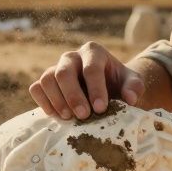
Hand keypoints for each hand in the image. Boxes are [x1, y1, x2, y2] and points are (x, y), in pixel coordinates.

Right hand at [28, 41, 144, 119]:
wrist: (108, 90)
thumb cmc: (120, 84)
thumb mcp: (133, 83)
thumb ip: (135, 87)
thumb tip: (129, 98)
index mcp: (93, 52)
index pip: (91, 68)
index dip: (95, 89)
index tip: (101, 108)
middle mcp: (72, 57)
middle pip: (64, 72)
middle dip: (73, 95)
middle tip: (83, 116)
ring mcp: (56, 68)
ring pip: (47, 78)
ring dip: (56, 100)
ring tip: (69, 118)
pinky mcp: (46, 82)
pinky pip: (36, 87)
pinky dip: (43, 101)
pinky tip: (56, 115)